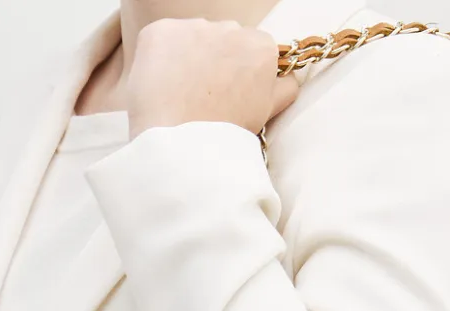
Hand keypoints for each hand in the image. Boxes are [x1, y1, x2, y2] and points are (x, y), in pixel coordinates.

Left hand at [126, 18, 299, 140]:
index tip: (235, 91)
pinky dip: (163, 58)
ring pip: (194, 37)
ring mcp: (193, 27)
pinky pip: (164, 39)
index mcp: (260, 47)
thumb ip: (283, 88)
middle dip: (218, 59)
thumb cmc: (227, 135)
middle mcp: (229, 28)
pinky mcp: (161, 31)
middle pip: (225, 39)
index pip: (255, 48)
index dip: (244, 71)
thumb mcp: (267, 113)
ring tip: (185, 93)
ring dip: (191, 57)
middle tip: (208, 96)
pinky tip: (165, 85)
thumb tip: (288, 76)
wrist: (182, 145)